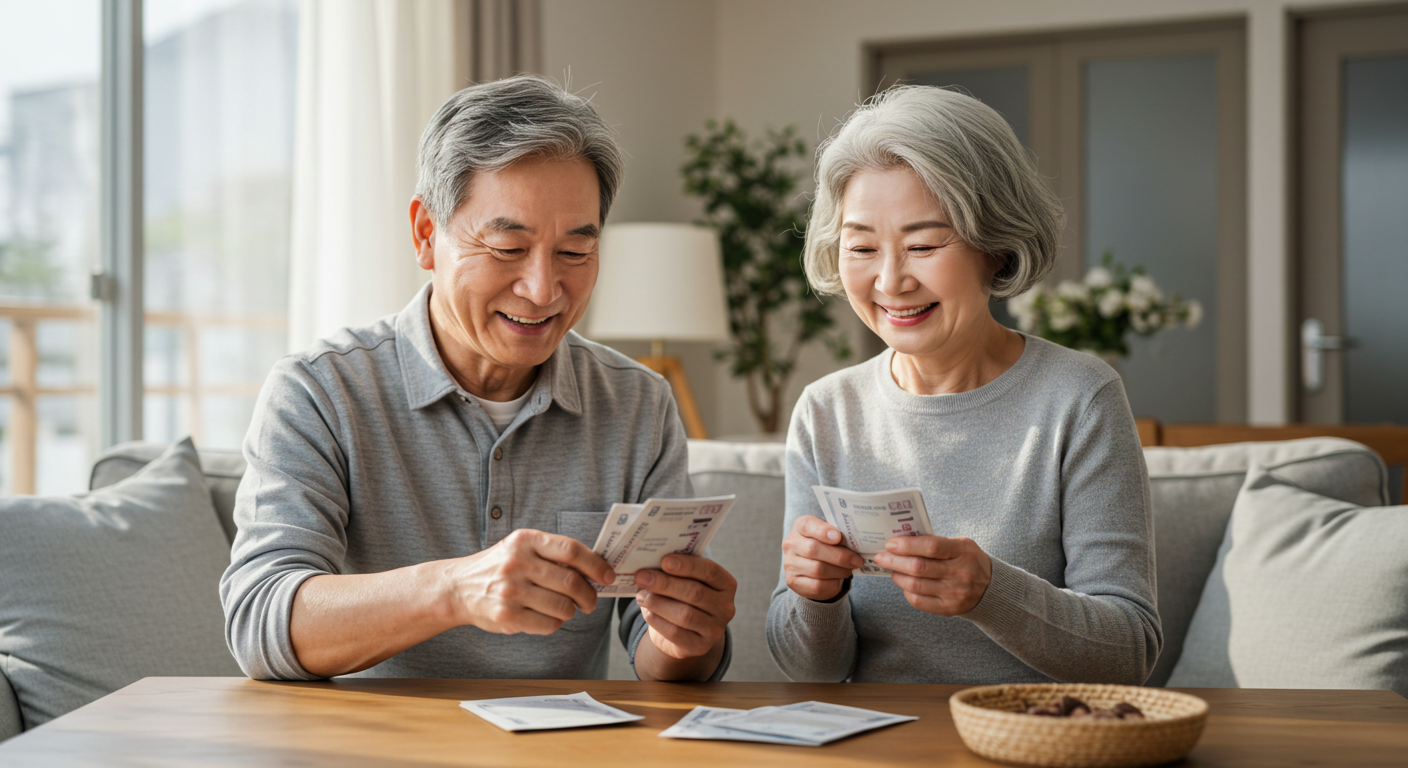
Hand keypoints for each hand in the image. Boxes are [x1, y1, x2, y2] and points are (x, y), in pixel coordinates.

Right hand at [444, 529, 614, 634]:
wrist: (458, 588)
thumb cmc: (499, 567)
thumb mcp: (521, 547)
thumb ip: (553, 553)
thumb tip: (595, 568)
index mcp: (525, 540)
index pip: (571, 550)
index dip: (595, 564)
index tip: (607, 576)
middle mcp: (517, 563)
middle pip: (571, 582)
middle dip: (589, 595)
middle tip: (591, 602)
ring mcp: (511, 590)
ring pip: (563, 607)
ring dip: (572, 612)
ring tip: (567, 610)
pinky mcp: (507, 615)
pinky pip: (548, 624)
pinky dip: (555, 624)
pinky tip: (548, 617)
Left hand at [633, 554, 735, 659]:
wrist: (682, 631)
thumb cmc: (681, 597)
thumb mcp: (684, 580)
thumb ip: (675, 571)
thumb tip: (651, 566)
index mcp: (726, 584)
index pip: (710, 571)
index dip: (688, 565)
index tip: (664, 560)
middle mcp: (726, 607)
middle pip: (695, 592)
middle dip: (665, 583)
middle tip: (642, 577)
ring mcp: (715, 629)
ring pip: (685, 614)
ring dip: (658, 603)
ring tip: (641, 595)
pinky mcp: (700, 647)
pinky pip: (676, 633)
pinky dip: (658, 621)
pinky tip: (647, 612)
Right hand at [781, 515, 863, 600]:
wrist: (812, 568)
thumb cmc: (826, 546)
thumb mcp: (830, 536)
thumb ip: (838, 536)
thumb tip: (855, 544)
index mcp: (800, 526)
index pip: (807, 525)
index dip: (822, 531)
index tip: (838, 537)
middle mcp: (791, 543)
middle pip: (814, 549)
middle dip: (839, 556)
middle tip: (856, 560)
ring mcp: (790, 563)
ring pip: (817, 569)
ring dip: (839, 571)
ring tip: (849, 570)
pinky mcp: (793, 581)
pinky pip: (817, 585)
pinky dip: (832, 583)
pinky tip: (838, 579)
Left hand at [873, 535, 991, 615]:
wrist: (991, 588)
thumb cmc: (968, 560)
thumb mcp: (960, 544)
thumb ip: (935, 542)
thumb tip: (901, 540)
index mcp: (963, 551)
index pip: (932, 547)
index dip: (908, 545)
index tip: (890, 543)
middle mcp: (960, 573)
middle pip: (919, 567)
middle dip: (894, 561)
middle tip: (881, 557)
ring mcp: (955, 593)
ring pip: (916, 585)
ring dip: (898, 576)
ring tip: (891, 569)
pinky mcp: (949, 609)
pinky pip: (919, 601)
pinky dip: (907, 591)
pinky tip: (905, 583)